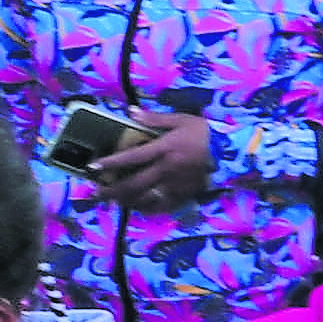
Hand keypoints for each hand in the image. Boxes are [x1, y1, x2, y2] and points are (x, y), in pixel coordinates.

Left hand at [94, 111, 217, 209]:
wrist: (229, 153)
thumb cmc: (203, 133)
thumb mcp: (181, 120)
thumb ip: (154, 118)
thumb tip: (130, 112)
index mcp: (165, 149)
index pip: (132, 157)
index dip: (111, 163)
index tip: (93, 167)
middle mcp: (167, 169)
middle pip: (134, 183)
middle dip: (112, 190)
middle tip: (96, 193)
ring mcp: (174, 185)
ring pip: (144, 198)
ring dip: (125, 200)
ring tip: (111, 200)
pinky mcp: (183, 195)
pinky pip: (160, 207)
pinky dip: (146, 208)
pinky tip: (136, 207)